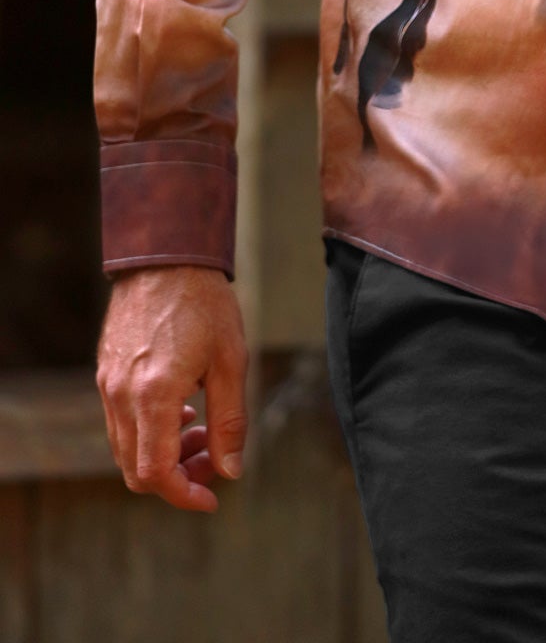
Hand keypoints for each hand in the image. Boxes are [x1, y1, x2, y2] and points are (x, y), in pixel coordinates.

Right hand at [97, 265, 248, 512]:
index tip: (212, 497)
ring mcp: (108, 384)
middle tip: (213, 458)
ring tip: (201, 429)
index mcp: (153, 396)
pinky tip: (182, 409)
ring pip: (126, 449)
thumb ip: (231, 421)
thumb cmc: (204, 303)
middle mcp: (121, 396)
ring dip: (163, 454)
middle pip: (137, 470)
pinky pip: (120, 422)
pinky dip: (148, 432)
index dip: (184, 495)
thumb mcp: (231, 361)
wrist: (166, 256)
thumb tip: (232, 470)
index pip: (156, 473)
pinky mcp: (105, 372)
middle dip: (177, 477)